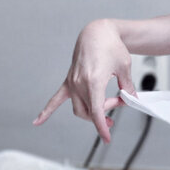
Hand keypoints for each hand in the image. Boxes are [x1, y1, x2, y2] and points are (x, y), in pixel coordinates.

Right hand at [32, 19, 137, 144]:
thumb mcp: (125, 67)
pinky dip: (46, 111)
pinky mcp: (69, 80)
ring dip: (91, 113)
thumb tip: (131, 100)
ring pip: (78, 108)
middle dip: (106, 113)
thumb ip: (127, 87)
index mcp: (94, 81)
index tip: (107, 138)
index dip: (102, 127)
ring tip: (107, 110)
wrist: (97, 32)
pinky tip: (37, 122)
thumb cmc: (111, 46)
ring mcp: (72, 82)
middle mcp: (79, 83)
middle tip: (121, 102)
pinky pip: (55, 98)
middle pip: (90, 111)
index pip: (96, 112)